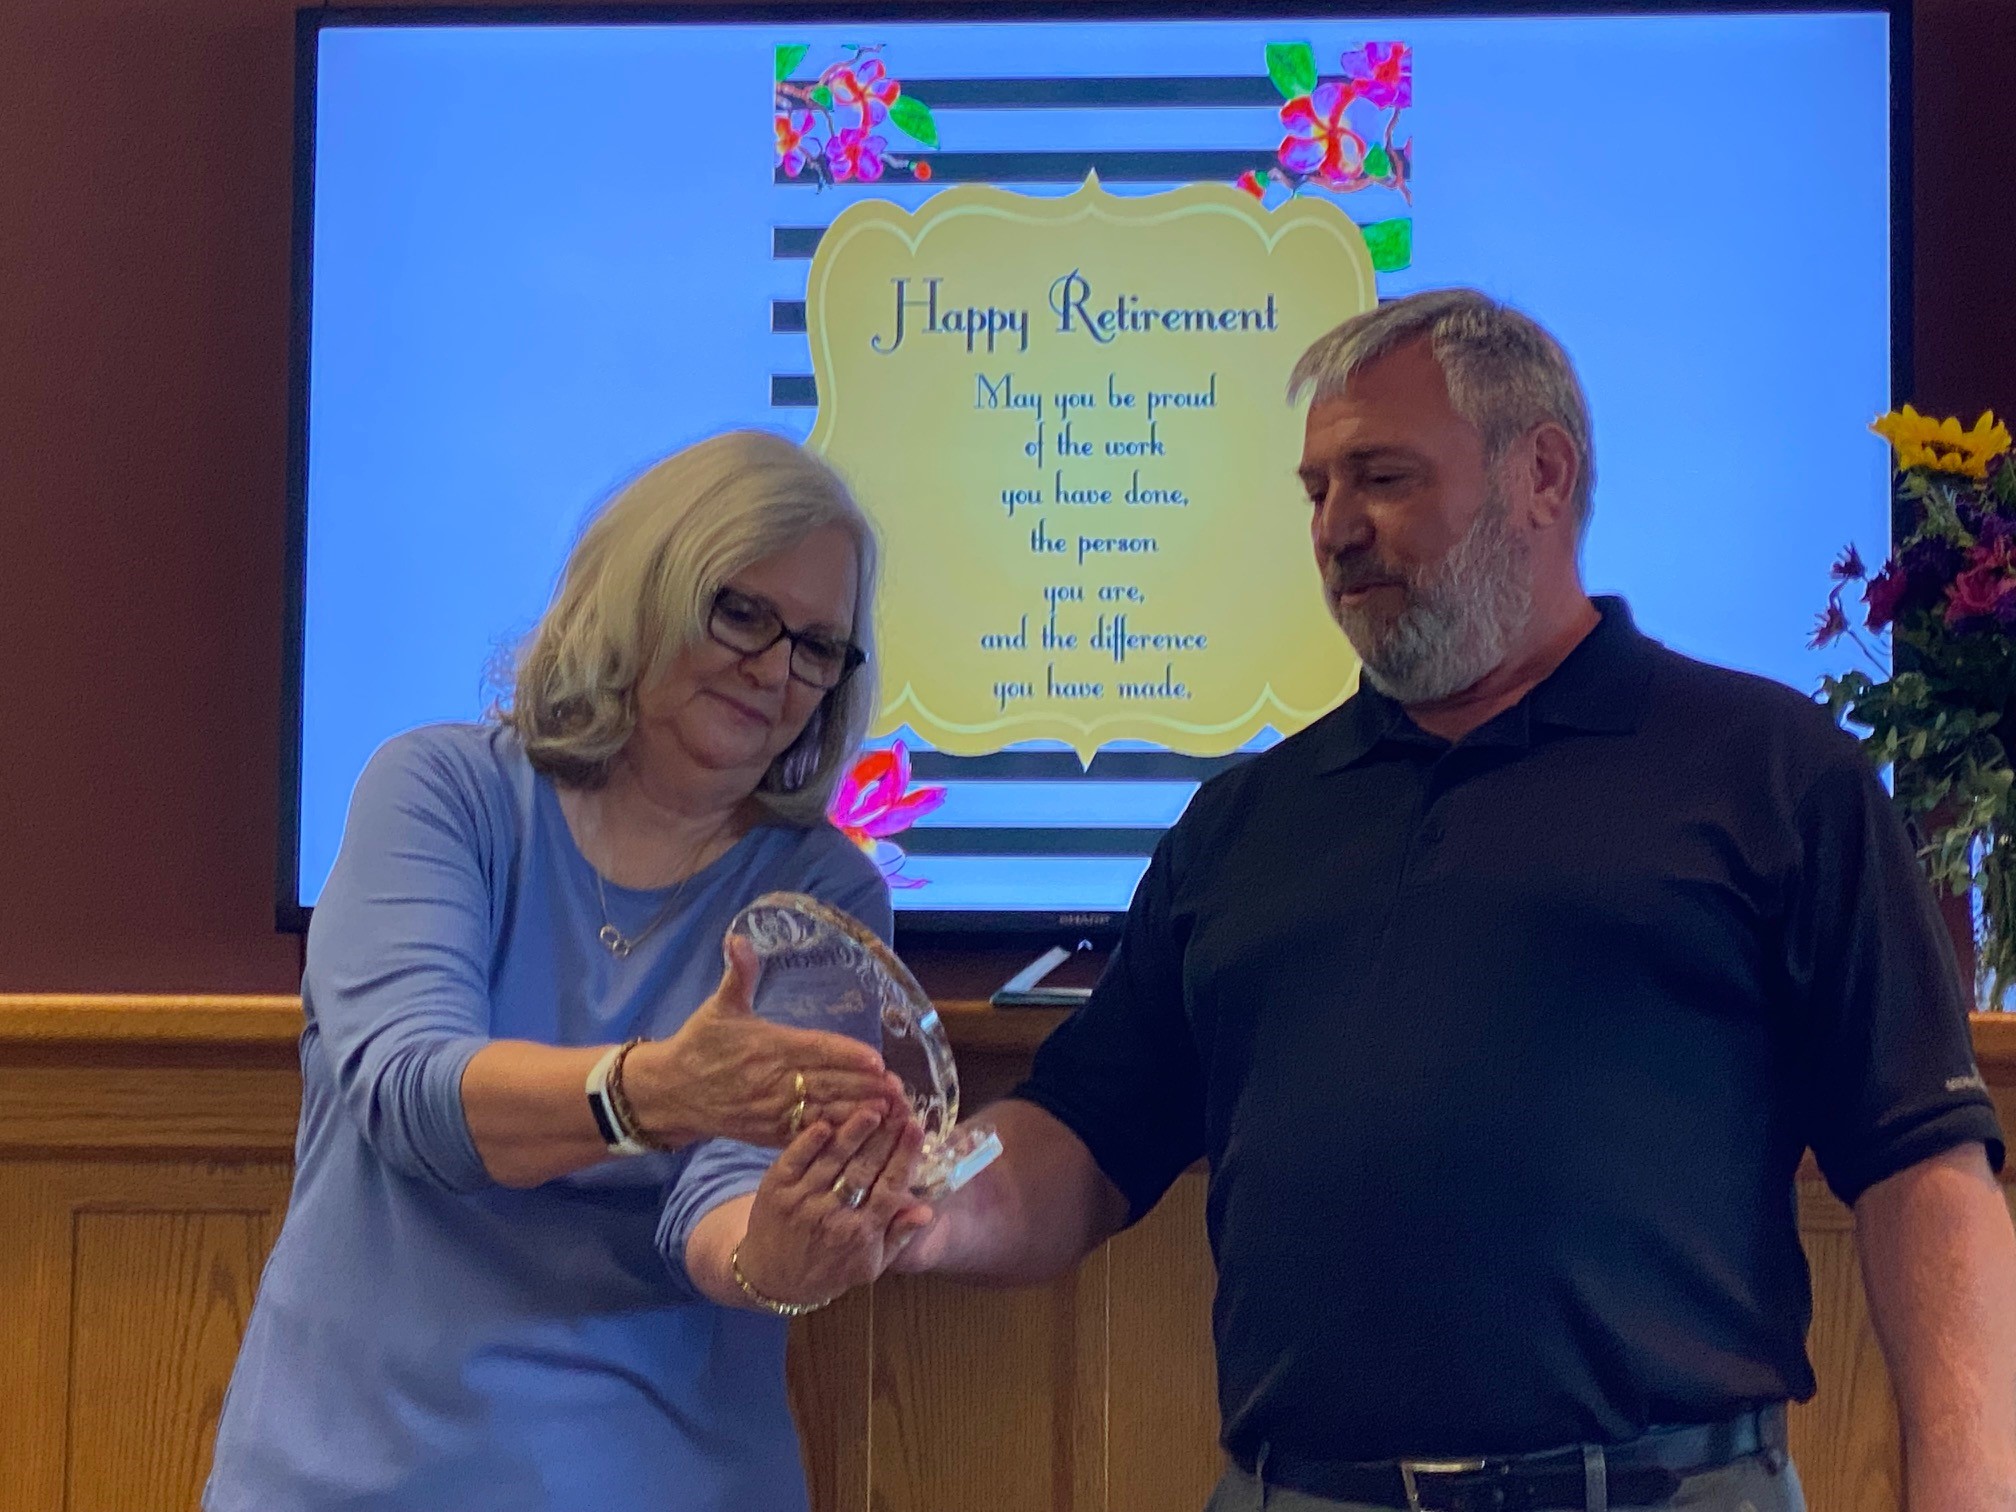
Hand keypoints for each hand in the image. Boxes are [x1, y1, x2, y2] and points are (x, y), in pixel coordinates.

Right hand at [626, 935, 899, 1147]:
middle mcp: (774, 1081)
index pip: (815, 1050)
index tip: (877, 1060)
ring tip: (891, 1113)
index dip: (847, 1056)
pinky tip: (861, 1137)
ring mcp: (773, 1110)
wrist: (670, 1091)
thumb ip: (738, 974)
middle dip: (864, 1088)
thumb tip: (738, 938)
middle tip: (900, 1090)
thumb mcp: (719, 1006)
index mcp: (768, 1046)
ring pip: (822, 1113)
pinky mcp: (769, 1133)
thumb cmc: (699, 1044)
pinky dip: (834, 1136)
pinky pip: (806, 1136)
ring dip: (857, 1114)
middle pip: (828, 1085)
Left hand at [734, 1110, 935, 1306]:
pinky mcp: (775, 1190)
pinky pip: (795, 1159)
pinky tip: (826, 1123)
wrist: (773, 1282)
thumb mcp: (870, 1264)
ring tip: (873, 1106)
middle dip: (885, 1134)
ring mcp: (802, 1201)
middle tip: (900, 1104)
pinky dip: (810, 1141)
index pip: (890, 1188)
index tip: (916, 1127)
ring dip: (854, 1131)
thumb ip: (899, 1236)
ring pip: (834, 1159)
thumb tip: (926, 1210)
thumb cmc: (829, 1270)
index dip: (904, 1156)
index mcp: (862, 1233)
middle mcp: (834, 1216)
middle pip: (865, 1168)